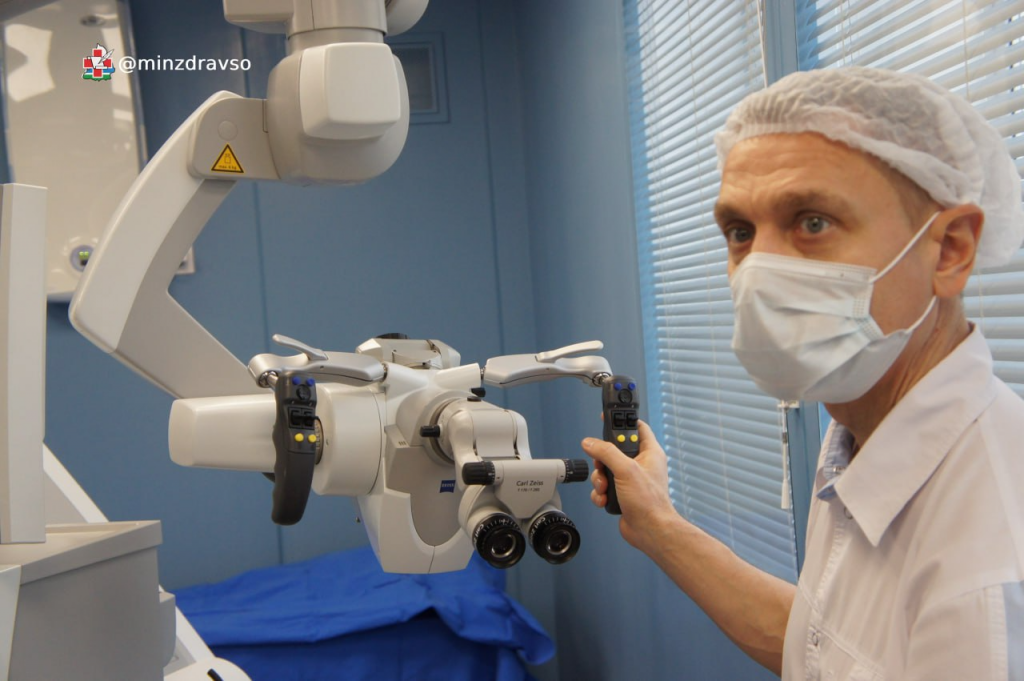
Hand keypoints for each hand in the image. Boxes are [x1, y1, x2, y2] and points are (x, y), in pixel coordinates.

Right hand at [581, 420, 676, 550]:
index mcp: (649, 453)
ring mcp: (630, 480)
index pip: (636, 427)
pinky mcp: (622, 494)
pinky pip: (604, 487)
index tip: (607, 417)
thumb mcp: (626, 470)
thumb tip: (590, 443)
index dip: (621, 421)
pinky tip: (605, 498)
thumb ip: (606, 452)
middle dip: (602, 460)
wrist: (649, 531)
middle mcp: (640, 465)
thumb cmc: (650, 502)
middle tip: (602, 464)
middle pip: (613, 450)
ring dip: (599, 479)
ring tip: (605, 487)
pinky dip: (600, 493)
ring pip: (605, 470)